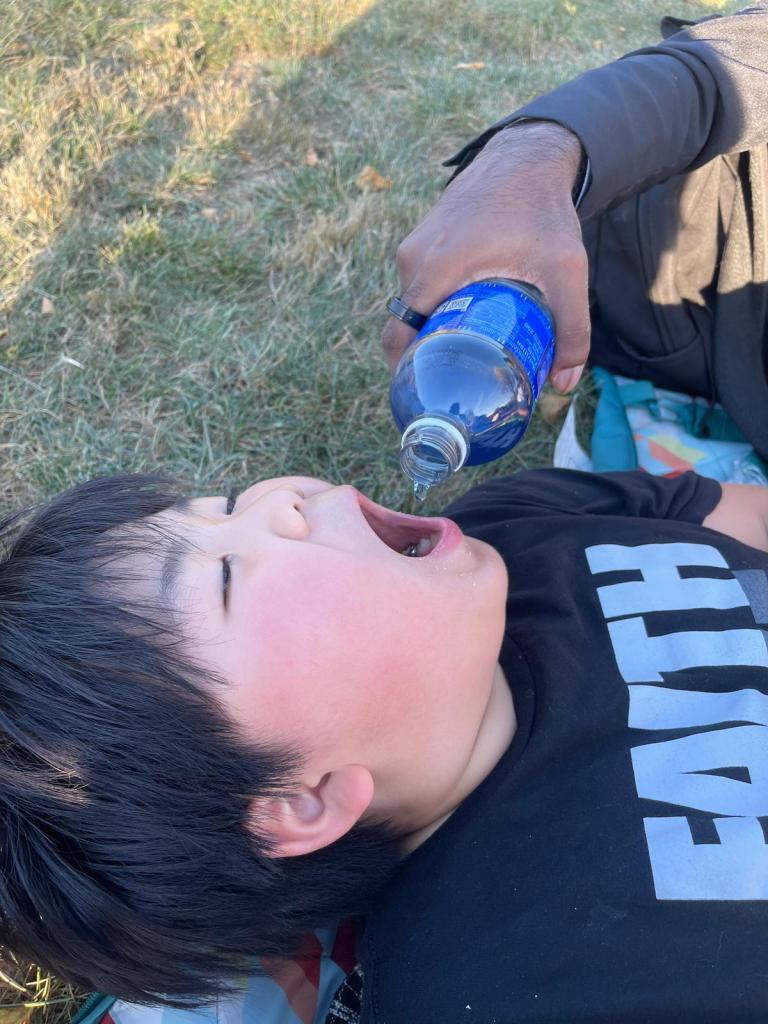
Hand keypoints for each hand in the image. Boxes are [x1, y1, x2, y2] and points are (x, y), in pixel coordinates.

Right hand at [381, 121, 588, 391]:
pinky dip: (434, 305)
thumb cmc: (543, 211)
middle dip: (424, 357)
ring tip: (460, 356)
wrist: (528, 156)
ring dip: (430, 330)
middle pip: (405, 325)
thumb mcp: (566, 272)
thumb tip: (564, 385)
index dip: (404, 374)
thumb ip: (572, 329)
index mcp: (432, 270)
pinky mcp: (423, 238)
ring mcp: (415, 246)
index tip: (423, 397)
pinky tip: (460, 320)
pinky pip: (419, 283)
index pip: (397, 337)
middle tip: (451, 385)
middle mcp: (413, 259)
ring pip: (413, 304)